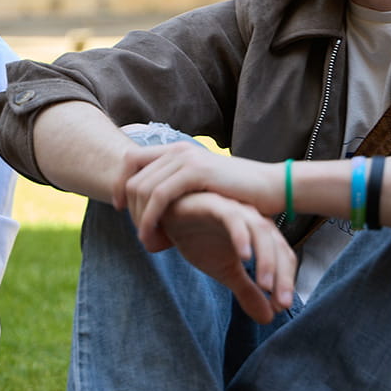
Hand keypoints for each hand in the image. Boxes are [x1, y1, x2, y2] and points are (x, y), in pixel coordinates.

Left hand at [114, 142, 281, 250]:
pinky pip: (159, 195)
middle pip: (132, 178)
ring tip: (148, 242)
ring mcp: (185, 157)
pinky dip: (150, 218)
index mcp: (175, 150)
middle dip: (130, 210)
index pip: (130, 161)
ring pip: (142, 188)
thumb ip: (177, 187)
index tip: (120, 209)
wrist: (271, 188)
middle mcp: (176, 149)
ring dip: (139, 219)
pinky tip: (154, 236)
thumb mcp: (200, 187)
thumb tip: (154, 203)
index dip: (119, 185)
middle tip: (142, 236)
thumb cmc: (238, 194)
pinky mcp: (195, 171)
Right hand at [162, 191, 296, 323]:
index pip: (283, 258)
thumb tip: (268, 318)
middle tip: (280, 303)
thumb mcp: (225, 270)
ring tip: (264, 285)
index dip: (285, 282)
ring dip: (266, 259)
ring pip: (260, 232)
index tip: (280, 308)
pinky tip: (244, 257)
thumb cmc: (199, 239)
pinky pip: (233, 218)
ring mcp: (235, 210)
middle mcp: (252, 219)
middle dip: (282, 276)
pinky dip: (241, 236)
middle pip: (277, 246)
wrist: (167, 218)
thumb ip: (247, 290)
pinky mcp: (214, 204)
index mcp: (259, 235)